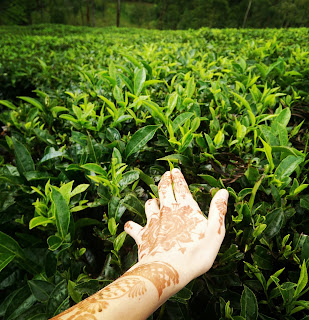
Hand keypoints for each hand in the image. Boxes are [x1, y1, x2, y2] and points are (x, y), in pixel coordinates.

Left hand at [124, 168, 228, 282]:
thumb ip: (218, 211)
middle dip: (165, 180)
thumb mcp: (215, 233)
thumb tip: (223, 192)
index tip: (175, 170)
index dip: (178, 177)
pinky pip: (133, 226)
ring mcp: (153, 222)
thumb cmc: (196, 254)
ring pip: (149, 204)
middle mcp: (167, 210)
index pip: (181, 187)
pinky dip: (132, 225)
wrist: (169, 270)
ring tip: (153, 201)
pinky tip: (130, 225)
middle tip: (165, 174)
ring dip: (152, 201)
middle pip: (164, 190)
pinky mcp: (142, 235)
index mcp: (185, 208)